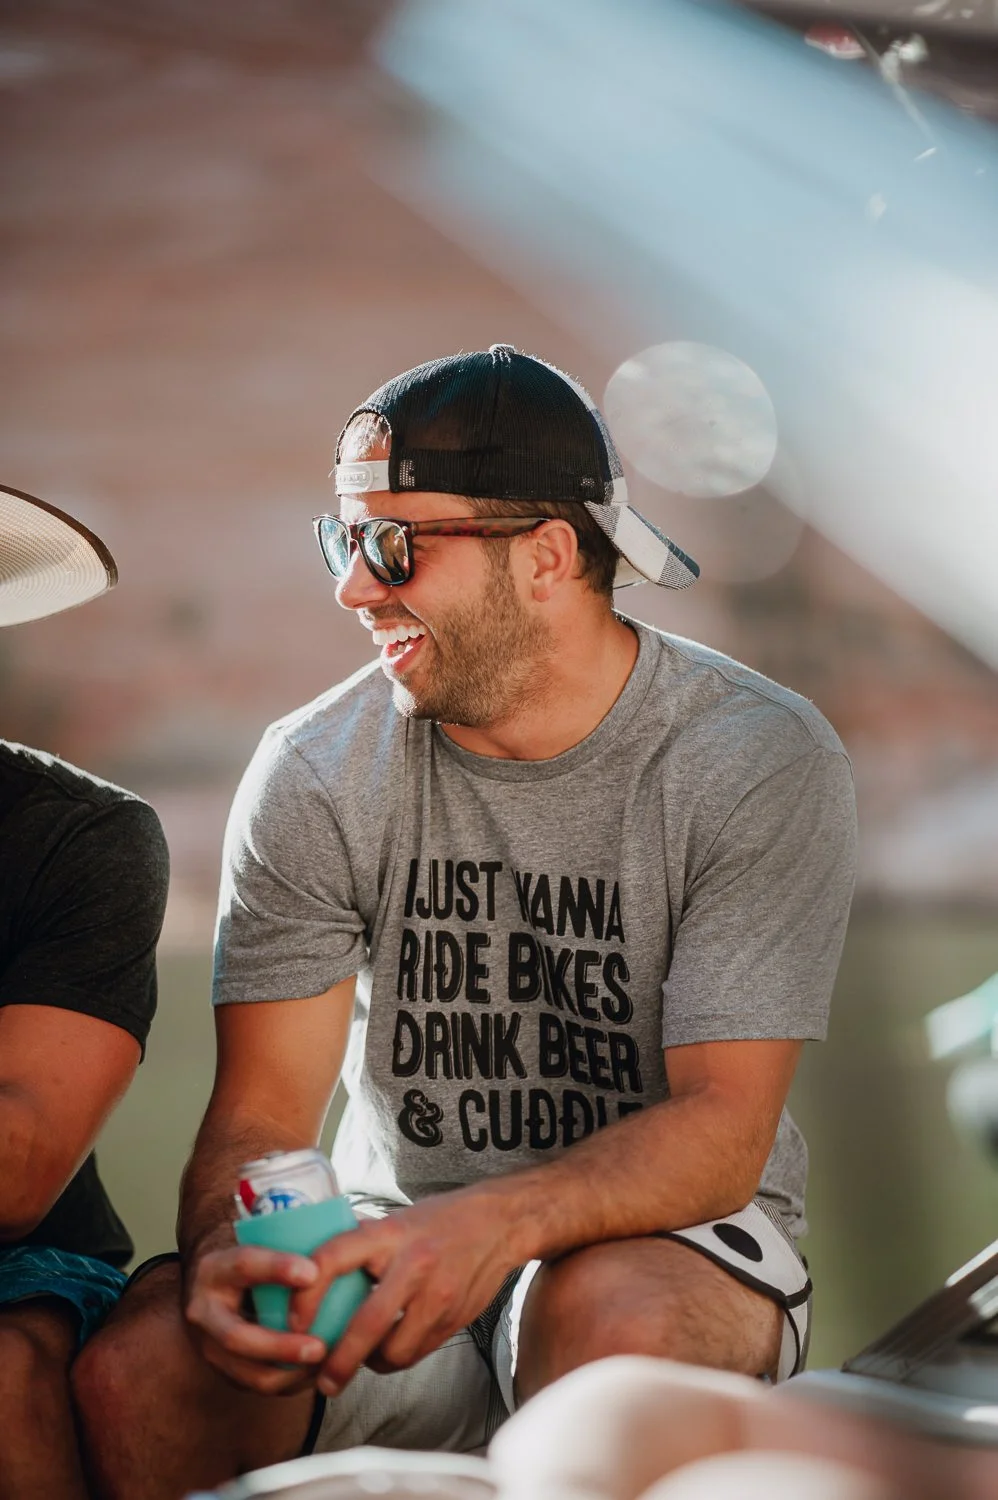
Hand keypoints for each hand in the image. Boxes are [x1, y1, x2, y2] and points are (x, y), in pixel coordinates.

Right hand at [185, 1243, 328, 1394]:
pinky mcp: (224, 1370)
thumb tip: (336, 1249)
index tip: (315, 1273)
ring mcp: (210, 1346)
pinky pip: (258, 1385)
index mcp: (215, 1270)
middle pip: (237, 1337)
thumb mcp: (257, 1244)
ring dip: (290, 1373)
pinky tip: (317, 1371)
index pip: (243, 1265)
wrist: (217, 1283)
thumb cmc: (251, 1259)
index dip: (277, 1268)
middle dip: (280, 1346)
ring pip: (248, 1373)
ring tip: (325, 1364)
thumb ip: (287, 1247)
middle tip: (321, 1347)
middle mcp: (204, 1311)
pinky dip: (291, 1382)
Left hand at [289, 1186, 517, 1396]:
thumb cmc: (439, 1220)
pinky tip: (392, 1349)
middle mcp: (412, 1263)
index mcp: (389, 1233)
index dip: (305, 1295)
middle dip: (338, 1361)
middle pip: (366, 1323)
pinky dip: (398, 1358)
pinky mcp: (454, 1318)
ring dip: (372, 1363)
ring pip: (393, 1350)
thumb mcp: (396, 1219)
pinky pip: (417, 1353)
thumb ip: (360, 1242)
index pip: (333, 1258)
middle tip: (321, 1382)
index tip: (293, 1322)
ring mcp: (437, 1294)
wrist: (500, 1223)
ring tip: (362, 1359)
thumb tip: (311, 1263)